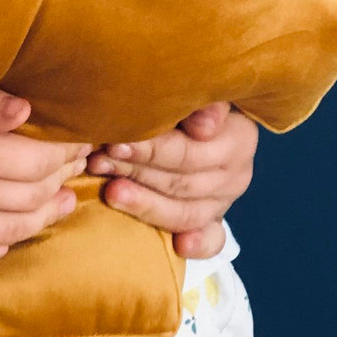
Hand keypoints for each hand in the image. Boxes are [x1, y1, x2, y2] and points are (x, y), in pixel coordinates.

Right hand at [0, 83, 89, 276]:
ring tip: (62, 203)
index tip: (82, 139)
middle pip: (28, 198)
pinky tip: (7, 239)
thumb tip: (30, 113)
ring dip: (40, 218)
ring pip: (5, 232)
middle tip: (77, 167)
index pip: (38, 163)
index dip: (66, 153)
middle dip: (60, 182)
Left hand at [86, 101, 257, 257]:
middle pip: (182, 181)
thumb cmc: (182, 96)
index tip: (115, 144)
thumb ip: (200, 103)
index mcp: (237, 138)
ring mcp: (225, 200)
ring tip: (111, 192)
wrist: (195, 115)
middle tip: (98, 162)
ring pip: (185, 210)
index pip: (190, 151)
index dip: (150, 149)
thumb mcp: (191, 90)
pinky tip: (180, 246)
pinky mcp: (215, 221)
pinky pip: (212, 239)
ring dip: (146, 203)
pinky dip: (198, 244)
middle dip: (136, 172)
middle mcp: (236, 173)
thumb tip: (203, 127)